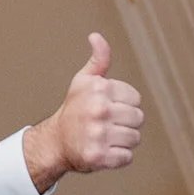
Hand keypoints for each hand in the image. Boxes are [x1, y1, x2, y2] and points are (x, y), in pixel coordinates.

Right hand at [22, 34, 143, 189]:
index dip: (124, 105)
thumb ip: (98, 60)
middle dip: (126, 123)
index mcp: (100, 89)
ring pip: (134, 138)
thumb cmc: (73, 110)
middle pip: (138, 118)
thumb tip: (96, 36)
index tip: (109, 109)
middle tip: (107, 125)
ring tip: (105, 137)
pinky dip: (118, 158)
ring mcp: (99, 134)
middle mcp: (99, 110)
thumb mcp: (83, 81)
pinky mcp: (99, 156)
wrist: (54, 142)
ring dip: (123, 141)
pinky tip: (103, 151)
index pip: (136, 99)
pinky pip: (127, 157)